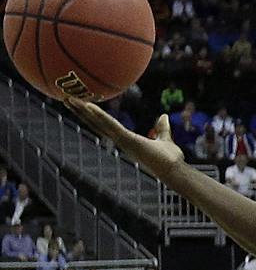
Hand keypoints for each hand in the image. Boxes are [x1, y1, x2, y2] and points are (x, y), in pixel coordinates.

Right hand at [65, 100, 185, 180]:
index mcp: (126, 139)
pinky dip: (100, 116)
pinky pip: (111, 126)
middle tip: (65, 99)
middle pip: (95, 123)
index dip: (91, 116)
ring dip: (83, 111)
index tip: (80, 106)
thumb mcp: (165, 139)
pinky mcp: (127, 140)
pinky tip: (88, 106)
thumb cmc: (170, 160)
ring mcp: (122, 141)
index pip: (104, 126)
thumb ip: (162, 129)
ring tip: (68, 99)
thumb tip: (163, 116)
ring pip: (98, 123)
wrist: (175, 170)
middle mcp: (120, 141)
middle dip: (80, 112)